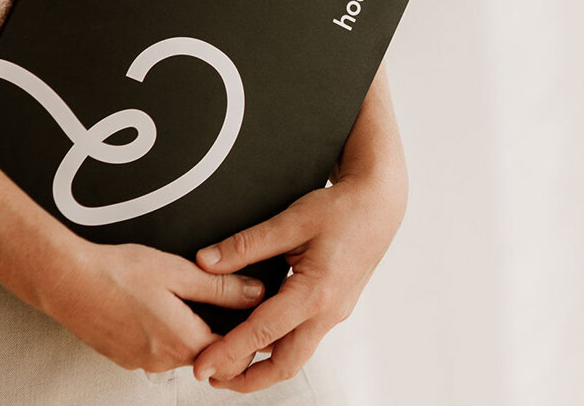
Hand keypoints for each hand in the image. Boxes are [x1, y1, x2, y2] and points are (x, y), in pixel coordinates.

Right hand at [41, 240, 267, 372]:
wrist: (66, 280)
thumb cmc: (116, 273)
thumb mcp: (178, 272)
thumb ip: (220, 287)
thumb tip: (253, 293)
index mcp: (182, 340)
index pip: (230, 355)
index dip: (243, 335)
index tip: (245, 316)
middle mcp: (162, 360)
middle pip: (205, 355)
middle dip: (214, 331)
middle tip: (213, 299)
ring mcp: (140, 362)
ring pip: (178, 352)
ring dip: (186, 329)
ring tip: (176, 296)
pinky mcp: (123, 356)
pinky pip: (154, 349)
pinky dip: (160, 331)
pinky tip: (150, 305)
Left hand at [190, 59, 406, 392]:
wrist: (380, 205)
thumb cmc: (343, 209)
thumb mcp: (291, 222)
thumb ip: (246, 245)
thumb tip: (206, 261)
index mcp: (316, 293)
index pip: (263, 333)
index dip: (229, 352)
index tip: (203, 366)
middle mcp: (327, 312)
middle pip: (284, 364)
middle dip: (246, 378)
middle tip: (211, 376)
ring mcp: (333, 313)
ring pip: (295, 354)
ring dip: (261, 364)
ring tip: (228, 361)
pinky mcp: (333, 308)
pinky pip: (303, 337)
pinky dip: (277, 346)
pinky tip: (257, 337)